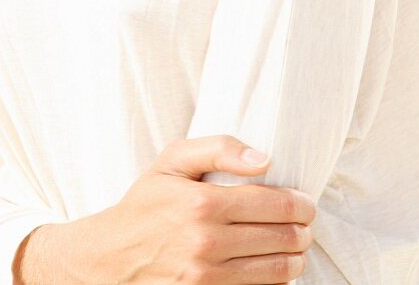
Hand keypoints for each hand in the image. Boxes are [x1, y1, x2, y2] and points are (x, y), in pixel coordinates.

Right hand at [24, 134, 315, 282]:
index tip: (306, 202)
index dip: (300, 204)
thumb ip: (220, 148)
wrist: (111, 257)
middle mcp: (207, 242)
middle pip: (280, 239)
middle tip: (306, 225)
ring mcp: (207, 278)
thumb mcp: (174, 160)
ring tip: (296, 248)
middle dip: (302, 231)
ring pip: (274, 272)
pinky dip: (272, 282)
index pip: (274, 204)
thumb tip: (264, 159)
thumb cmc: (147, 203)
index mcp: (203, 203)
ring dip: (294, 260)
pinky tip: (273, 268)